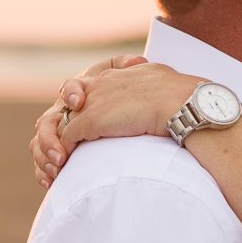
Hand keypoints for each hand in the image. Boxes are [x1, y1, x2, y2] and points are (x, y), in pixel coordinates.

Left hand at [31, 59, 197, 187]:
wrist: (184, 103)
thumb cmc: (185, 98)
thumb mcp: (165, 84)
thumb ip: (154, 89)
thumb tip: (166, 99)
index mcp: (119, 74)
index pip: (90, 84)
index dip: (82, 103)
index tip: (81, 118)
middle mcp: (101, 83)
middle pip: (68, 99)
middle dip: (61, 122)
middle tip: (62, 145)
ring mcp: (93, 101)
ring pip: (60, 120)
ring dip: (56, 144)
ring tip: (59, 165)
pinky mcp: (90, 120)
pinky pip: (66, 136)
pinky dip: (62, 153)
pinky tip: (64, 169)